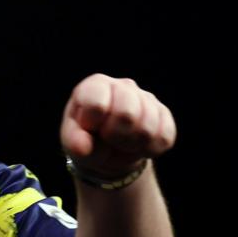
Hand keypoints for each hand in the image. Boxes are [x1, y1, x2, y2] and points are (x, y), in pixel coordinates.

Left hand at [60, 74, 176, 177]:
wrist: (110, 151)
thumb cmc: (86, 139)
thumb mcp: (73, 141)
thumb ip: (75, 141)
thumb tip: (82, 148)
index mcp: (96, 85)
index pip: (97, 103)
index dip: (93, 122)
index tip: (90, 128)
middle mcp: (123, 86)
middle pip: (127, 115)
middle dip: (115, 136)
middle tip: (107, 138)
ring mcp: (147, 98)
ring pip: (147, 129)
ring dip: (131, 145)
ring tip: (120, 143)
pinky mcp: (164, 115)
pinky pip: (163, 138)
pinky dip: (148, 150)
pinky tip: (137, 145)